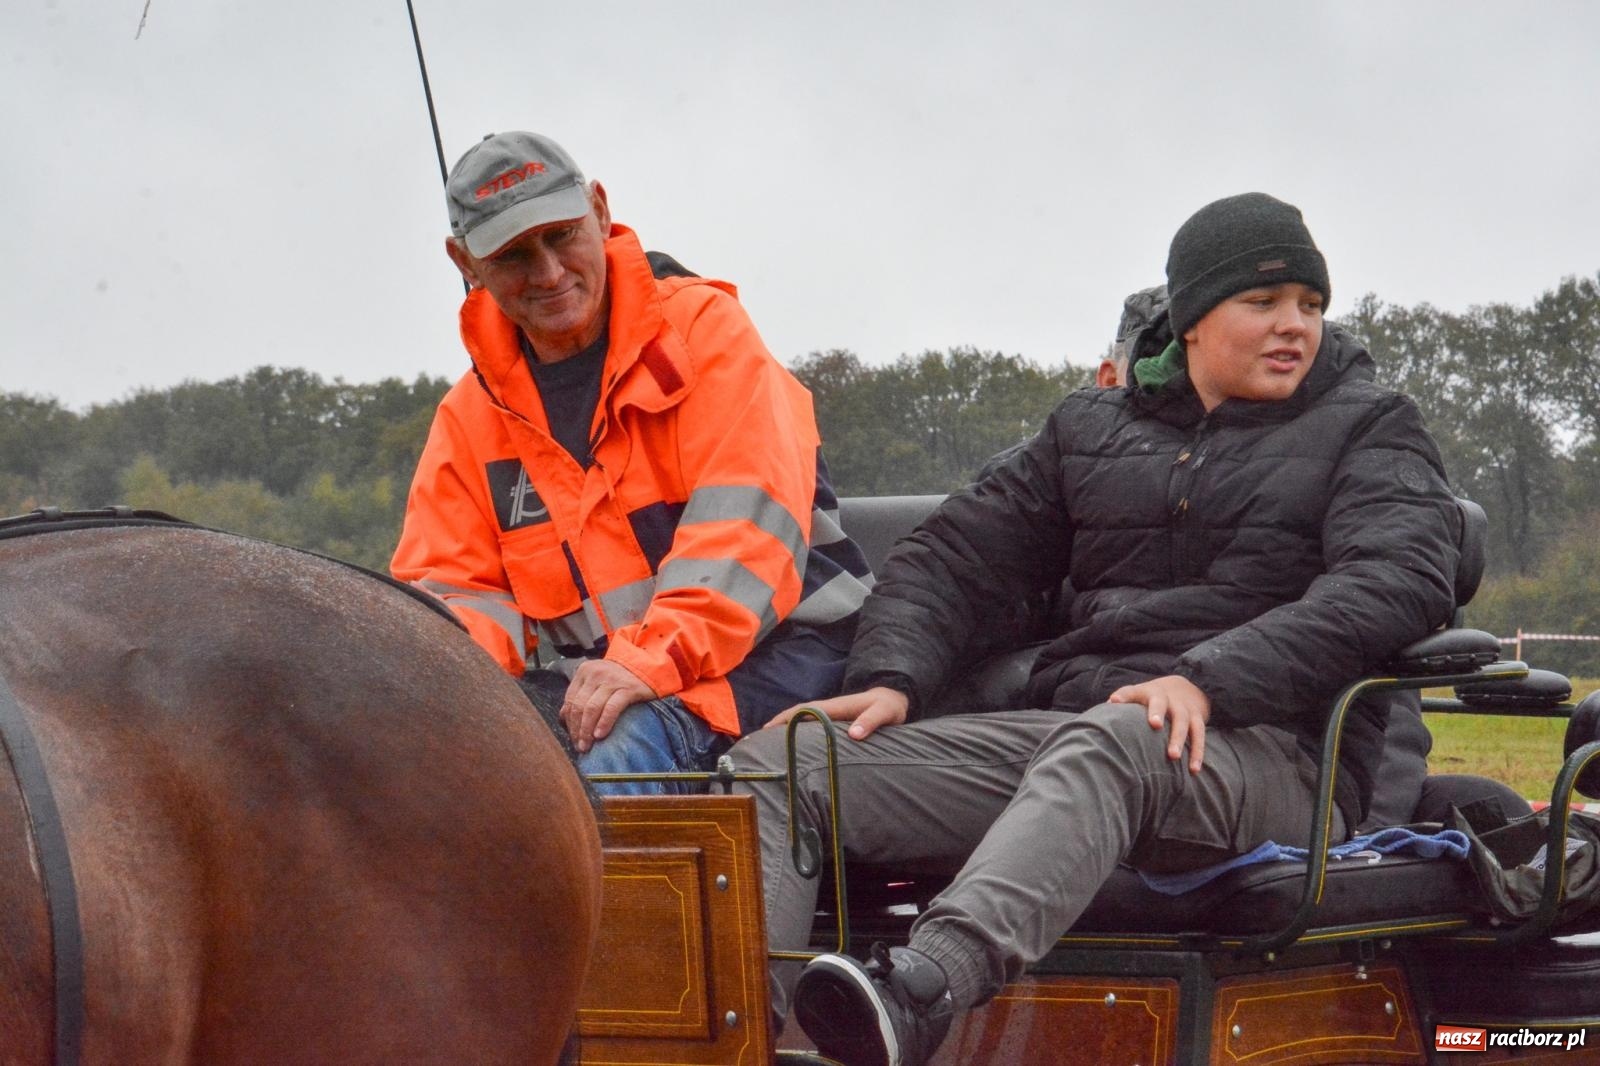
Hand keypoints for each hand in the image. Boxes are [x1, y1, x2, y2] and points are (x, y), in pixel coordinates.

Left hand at [561, 658, 655, 753]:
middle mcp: (596, 673)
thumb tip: (563, 717)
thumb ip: (581, 694)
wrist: (649, 666)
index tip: (573, 738)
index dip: (569, 722)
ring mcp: (612, 680)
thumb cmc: (620, 678)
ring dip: (587, 730)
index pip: (570, 700)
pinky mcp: (628, 688)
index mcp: (585, 671)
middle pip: (579, 706)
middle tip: (580, 746)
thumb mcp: (597, 680)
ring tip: (587, 745)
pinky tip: (600, 735)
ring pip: (592, 708)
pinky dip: (604, 723)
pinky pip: (611, 708)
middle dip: (577, 729)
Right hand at [763, 686, 909, 740]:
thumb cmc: (888, 708)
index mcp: (835, 707)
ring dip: (783, 733)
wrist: (893, 701)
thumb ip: (871, 722)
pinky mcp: (832, 724)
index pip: (803, 711)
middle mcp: (827, 710)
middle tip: (754, 745)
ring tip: (763, 750)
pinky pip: (809, 729)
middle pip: (795, 717)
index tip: (765, 731)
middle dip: (775, 727)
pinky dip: (796, 736)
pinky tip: (789, 750)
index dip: (784, 719)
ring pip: (800, 723)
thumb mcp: (884, 713)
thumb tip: (853, 734)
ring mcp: (828, 717)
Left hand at [1107, 675, 1211, 773]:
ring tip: (1174, 757)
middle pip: (1167, 708)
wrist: (1185, 688)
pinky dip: (1198, 753)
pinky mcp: (1197, 720)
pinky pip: (1200, 736)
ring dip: (1181, 740)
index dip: (1134, 700)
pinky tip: (1194, 770)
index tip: (1129, 709)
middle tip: (1156, 728)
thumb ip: (1123, 697)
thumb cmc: (1151, 697)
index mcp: (1151, 693)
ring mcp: (1185, 710)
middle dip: (1162, 718)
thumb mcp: (1137, 692)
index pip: (1141, 694)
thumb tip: (1108, 705)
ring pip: (1186, 723)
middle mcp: (1170, 700)